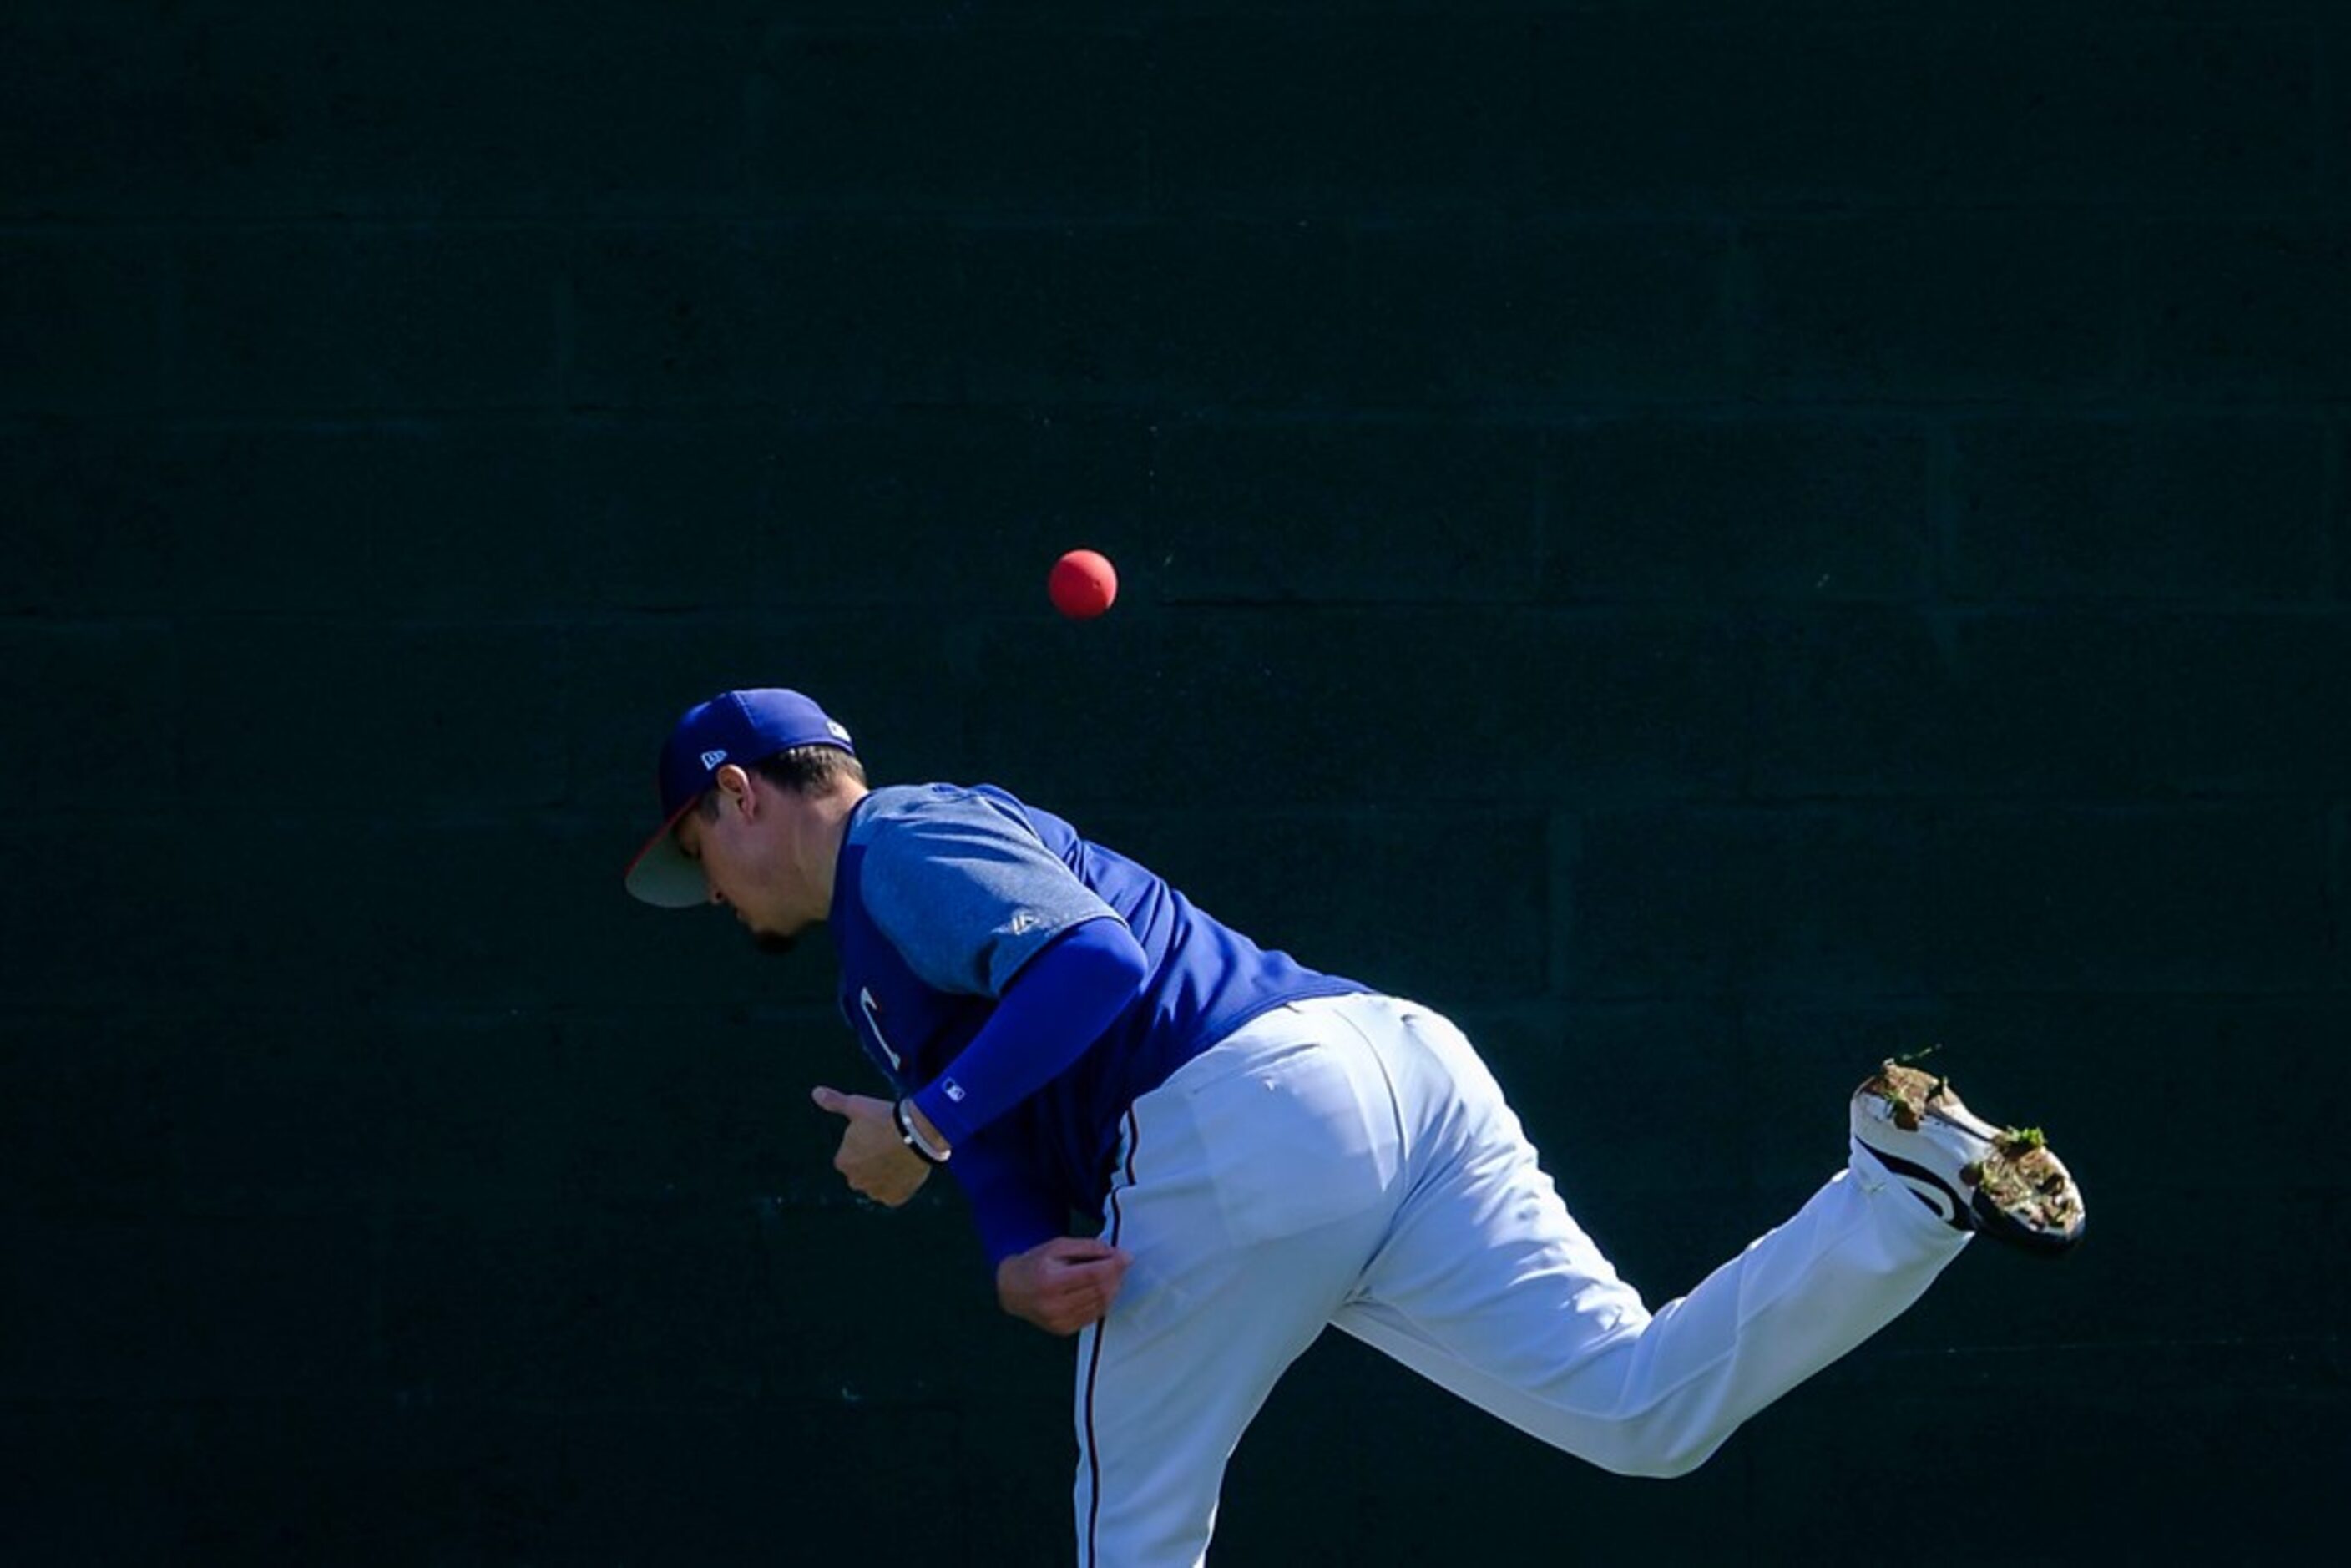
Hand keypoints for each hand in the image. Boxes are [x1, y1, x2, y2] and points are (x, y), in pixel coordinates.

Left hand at [810, 1086, 930, 1207]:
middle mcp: (855, 1181)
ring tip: (900, 1155)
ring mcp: (876, 1192)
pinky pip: (894, 1194)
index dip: (864, 1144)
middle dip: (872, 1162)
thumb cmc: (884, 1119)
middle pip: (862, 1172)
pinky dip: (899, 1185)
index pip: (848, 1156)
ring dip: (885, 1174)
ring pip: (878, 1183)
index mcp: (843, 1162)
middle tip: (888, 1144)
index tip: (876, 1134)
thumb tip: (816, 1092)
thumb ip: (835, 1102)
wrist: (917, 1134)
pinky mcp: (894, 1199)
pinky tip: (906, 1168)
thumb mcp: (857, 1106)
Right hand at [996, 1236, 1131, 1335]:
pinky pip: (1094, 1316)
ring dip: (1113, 1289)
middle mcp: (1053, 1305)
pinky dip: (1104, 1301)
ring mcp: (1059, 1321)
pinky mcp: (1064, 1330)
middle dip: (1116, 1276)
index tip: (1127, 1256)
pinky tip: (1103, 1290)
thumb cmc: (1037, 1264)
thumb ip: (1087, 1247)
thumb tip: (1116, 1253)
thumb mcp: (1058, 1246)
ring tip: (1113, 1275)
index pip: (1091, 1274)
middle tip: (1121, 1264)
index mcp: (1049, 1280)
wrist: (1013, 1289)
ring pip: (1100, 1305)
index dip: (1113, 1265)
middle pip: (1098, 1291)